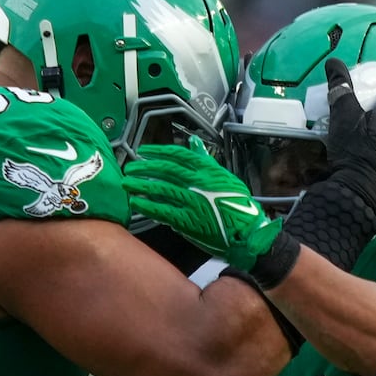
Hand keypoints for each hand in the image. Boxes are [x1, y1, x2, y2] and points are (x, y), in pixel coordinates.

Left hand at [122, 137, 281, 269]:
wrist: (247, 232)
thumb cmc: (238, 205)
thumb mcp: (224, 177)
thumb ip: (205, 160)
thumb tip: (193, 142)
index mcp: (208, 170)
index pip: (178, 155)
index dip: (158, 152)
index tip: (145, 151)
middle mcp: (198, 182)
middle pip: (165, 170)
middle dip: (145, 167)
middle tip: (130, 167)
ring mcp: (191, 201)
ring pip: (160, 188)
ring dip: (141, 185)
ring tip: (127, 183)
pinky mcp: (187, 220)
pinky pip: (162, 210)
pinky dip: (147, 206)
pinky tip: (136, 203)